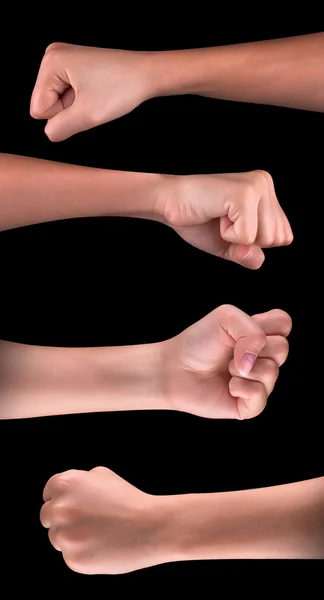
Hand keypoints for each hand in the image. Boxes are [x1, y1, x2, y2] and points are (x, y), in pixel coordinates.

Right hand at [30, 43, 153, 140]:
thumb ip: (60, 128)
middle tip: (92, 99)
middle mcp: (52, 55)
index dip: (63, 115)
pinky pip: (67, 94)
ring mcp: (63, 58)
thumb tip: (49, 133)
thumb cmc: (123, 87)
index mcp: (50, 62)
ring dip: (76, 106)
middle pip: (45, 103)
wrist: (147, 74)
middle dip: (69, 109)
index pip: (38, 110)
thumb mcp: (87, 116)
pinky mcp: (73, 64)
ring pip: (56, 101)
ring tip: (96, 95)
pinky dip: (82, 99)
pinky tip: (97, 91)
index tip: (85, 103)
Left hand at [40, 466, 167, 574]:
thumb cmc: (128, 499)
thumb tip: (60, 493)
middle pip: (47, 517)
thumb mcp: (102, 475)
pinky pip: (71, 556)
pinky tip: (103, 546)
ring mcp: (65, 535)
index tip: (76, 506)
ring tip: (100, 533)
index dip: (62, 499)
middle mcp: (59, 508)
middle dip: (64, 519)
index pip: (48, 493)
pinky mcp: (73, 559)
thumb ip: (78, 482)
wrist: (150, 526)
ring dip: (73, 537)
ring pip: (57, 538)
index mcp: (64, 484)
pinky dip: (84, 553)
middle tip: (88, 521)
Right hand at [160, 169, 292, 267]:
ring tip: (220, 217)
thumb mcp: (231, 245)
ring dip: (237, 237)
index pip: (283, 237)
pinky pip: (248, 236)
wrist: (168, 203)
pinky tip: (216, 215)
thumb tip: (255, 257)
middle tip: (222, 221)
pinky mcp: (245, 193)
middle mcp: (265, 184)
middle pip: (277, 239)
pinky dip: (228, 235)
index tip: (230, 225)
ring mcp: (256, 186)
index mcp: (267, 193)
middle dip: (247, 241)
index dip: (254, 242)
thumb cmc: (198, 220)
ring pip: (266, 238)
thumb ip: (250, 255)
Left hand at [162, 305, 290, 418]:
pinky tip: (228, 386)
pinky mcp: (250, 405)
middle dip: (253, 346)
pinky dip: (240, 387)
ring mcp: (258, 383)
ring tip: (226, 369)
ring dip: (241, 367)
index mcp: (260, 335)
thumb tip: (254, 362)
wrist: (175, 367)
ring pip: (272, 372)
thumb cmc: (199, 341)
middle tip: (231, 351)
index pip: (284, 323)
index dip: (267, 324)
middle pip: (282, 348)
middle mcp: (263, 359)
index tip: (241, 328)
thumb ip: (252, 331)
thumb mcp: (226, 318)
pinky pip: (260, 395)